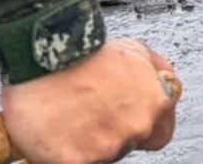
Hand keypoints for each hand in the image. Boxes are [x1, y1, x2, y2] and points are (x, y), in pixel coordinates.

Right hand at [0, 38, 180, 163]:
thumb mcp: (132, 50)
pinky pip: (78, 163)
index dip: (142, 127)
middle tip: (91, 112)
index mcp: (155, 103)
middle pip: (130, 143)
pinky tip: (59, 132)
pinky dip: (68, 153)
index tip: (125, 119)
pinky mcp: (78, 162)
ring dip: (91, 142)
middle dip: (114, 131)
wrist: (36, 63)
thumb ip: (155, 72)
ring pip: (104, 155)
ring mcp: (108, 147)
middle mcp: (137, 127)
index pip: (161, 134)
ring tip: (72, 117)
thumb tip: (166, 82)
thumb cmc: (81, 54)